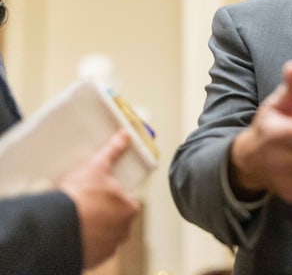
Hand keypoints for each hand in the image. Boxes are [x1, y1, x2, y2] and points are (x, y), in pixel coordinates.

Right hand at [59, 130, 139, 268]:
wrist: (58, 226)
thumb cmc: (81, 196)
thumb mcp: (97, 166)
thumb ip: (113, 150)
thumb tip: (125, 135)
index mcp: (130, 208)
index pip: (127, 201)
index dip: (113, 196)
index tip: (100, 193)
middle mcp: (124, 231)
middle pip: (117, 219)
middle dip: (105, 214)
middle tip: (87, 205)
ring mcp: (108, 246)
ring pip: (105, 235)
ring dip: (96, 229)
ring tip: (79, 219)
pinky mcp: (93, 259)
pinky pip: (92, 249)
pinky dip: (85, 242)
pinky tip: (75, 232)